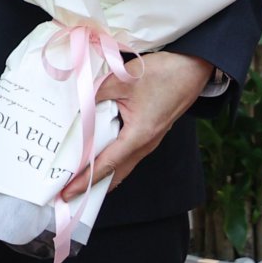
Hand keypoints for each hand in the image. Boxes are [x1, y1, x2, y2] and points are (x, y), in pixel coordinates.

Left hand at [58, 50, 213, 200]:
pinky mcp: (150, 134)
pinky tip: (97, 157)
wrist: (193, 68)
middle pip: (115, 173)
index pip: (107, 164)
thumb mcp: (123, 79)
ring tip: (78, 180)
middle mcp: (146, 144)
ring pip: (122, 166)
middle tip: (68, 194)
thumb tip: (74, 106)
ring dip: (101, 174)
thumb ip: (96, 94)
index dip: (86, 180)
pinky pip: (127, 154)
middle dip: (91, 186)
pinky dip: (111, 161)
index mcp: (140, 135)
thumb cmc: (164, 73)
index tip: (68, 192)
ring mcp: (149, 141)